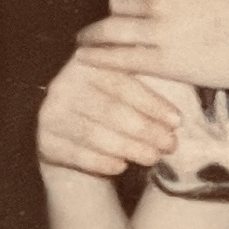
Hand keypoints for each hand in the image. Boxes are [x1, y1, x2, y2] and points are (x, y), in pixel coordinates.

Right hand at [36, 49, 187, 180]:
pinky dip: (99, 161)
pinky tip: (121, 167)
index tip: (178, 121)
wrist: (76, 139)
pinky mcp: (44, 138)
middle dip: (144, 129)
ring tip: (153, 157)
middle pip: (109, 109)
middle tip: (170, 144)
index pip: (122, 82)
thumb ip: (151, 84)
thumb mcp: (130, 90)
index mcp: (88, 62)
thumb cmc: (116, 109)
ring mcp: (50, 110)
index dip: (152, 103)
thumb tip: (185, 94)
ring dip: (128, 148)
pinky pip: (75, 152)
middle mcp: (63, 82)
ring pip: (94, 132)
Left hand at [77, 0, 228, 102]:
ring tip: (85, 40)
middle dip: (117, 7)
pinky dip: (98, 57)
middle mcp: (160, 1)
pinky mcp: (163, 63)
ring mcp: (159, 33)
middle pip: (116, 0)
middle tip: (120, 16)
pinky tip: (85, 57)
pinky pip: (121, 59)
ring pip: (111, 29)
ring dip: (94, 34)